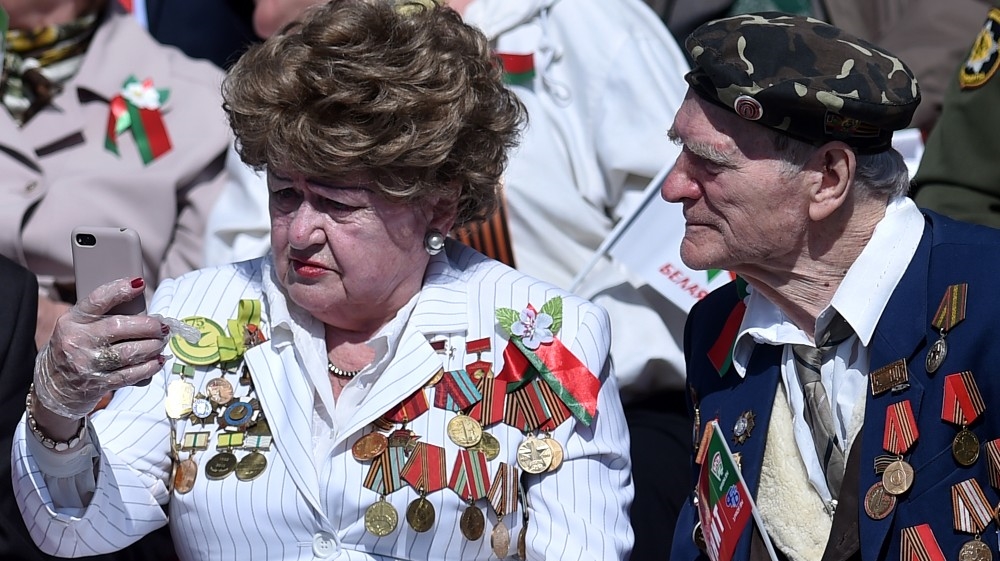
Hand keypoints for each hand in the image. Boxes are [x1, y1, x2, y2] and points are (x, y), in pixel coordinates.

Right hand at [33, 277, 167, 419]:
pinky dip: (150, 367)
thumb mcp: (78, 326)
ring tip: (161, 342)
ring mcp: (88, 364)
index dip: (120, 290)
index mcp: (72, 321)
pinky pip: (131, 374)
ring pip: (129, 352)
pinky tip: (158, 361)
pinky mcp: (99, 383)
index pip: (97, 300)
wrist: (55, 384)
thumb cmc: (76, 347)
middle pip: (119, 327)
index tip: (139, 283)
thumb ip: (102, 316)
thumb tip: (142, 307)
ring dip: (153, 346)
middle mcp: (78, 341)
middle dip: (148, 325)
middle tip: (162, 326)